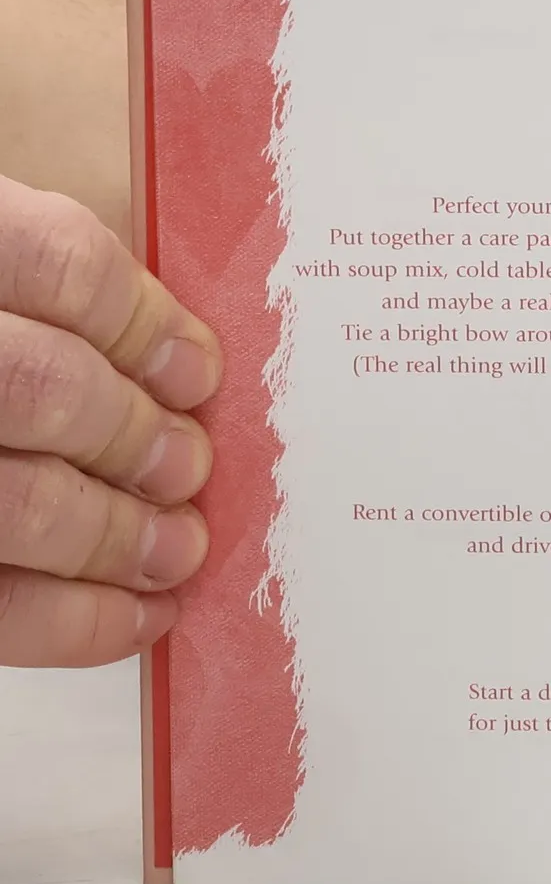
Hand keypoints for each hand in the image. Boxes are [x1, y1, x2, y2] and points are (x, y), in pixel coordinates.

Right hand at [0, 175, 219, 665]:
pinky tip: (138, 617)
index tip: (197, 369)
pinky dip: (77, 620)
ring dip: (117, 534)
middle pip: (44, 387)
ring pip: (19, 505)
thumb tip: (173, 359)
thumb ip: (45, 294)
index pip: (59, 263)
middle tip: (189, 467)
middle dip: (135, 436)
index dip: (143, 321)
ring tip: (176, 549)